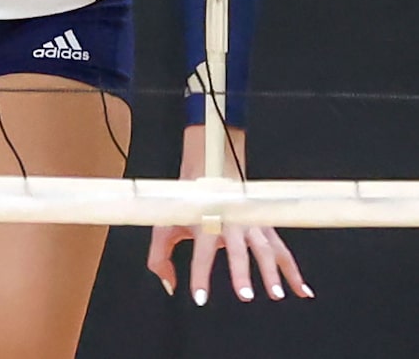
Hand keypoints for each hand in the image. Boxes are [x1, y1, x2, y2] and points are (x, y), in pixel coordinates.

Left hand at [147, 125, 311, 306]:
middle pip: (237, 249)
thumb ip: (160, 256)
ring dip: (272, 272)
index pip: (201, 253)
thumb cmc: (188, 202)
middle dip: (241, 272)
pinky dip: (294, 271)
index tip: (200, 297)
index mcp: (204, 221)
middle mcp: (230, 222)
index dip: (200, 275)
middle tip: (245, 295)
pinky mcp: (265, 226)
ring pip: (264, 248)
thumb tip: (170, 286)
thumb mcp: (166, 223)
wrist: (211, 166)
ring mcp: (250, 223)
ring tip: (276, 294)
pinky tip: (303, 290)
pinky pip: (283, 251)